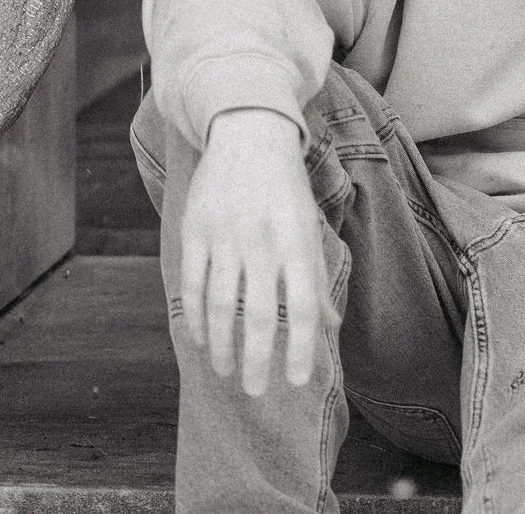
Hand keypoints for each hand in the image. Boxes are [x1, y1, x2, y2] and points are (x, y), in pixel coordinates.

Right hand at [179, 107, 339, 397]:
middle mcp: (262, 242)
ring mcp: (225, 236)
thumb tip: (332, 326)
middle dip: (255, 360)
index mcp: (297, 242)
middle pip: (257, 315)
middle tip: (255, 391)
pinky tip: (199, 339)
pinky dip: (195, 316)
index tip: (295, 381)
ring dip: (221, 345)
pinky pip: (192, 283)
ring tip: (225, 371)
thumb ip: (316, 277)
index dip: (299, 349)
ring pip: (221, 305)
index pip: (301, 308)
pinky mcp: (195, 229)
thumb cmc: (287, 189)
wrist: (249, 133)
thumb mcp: (310, 227)